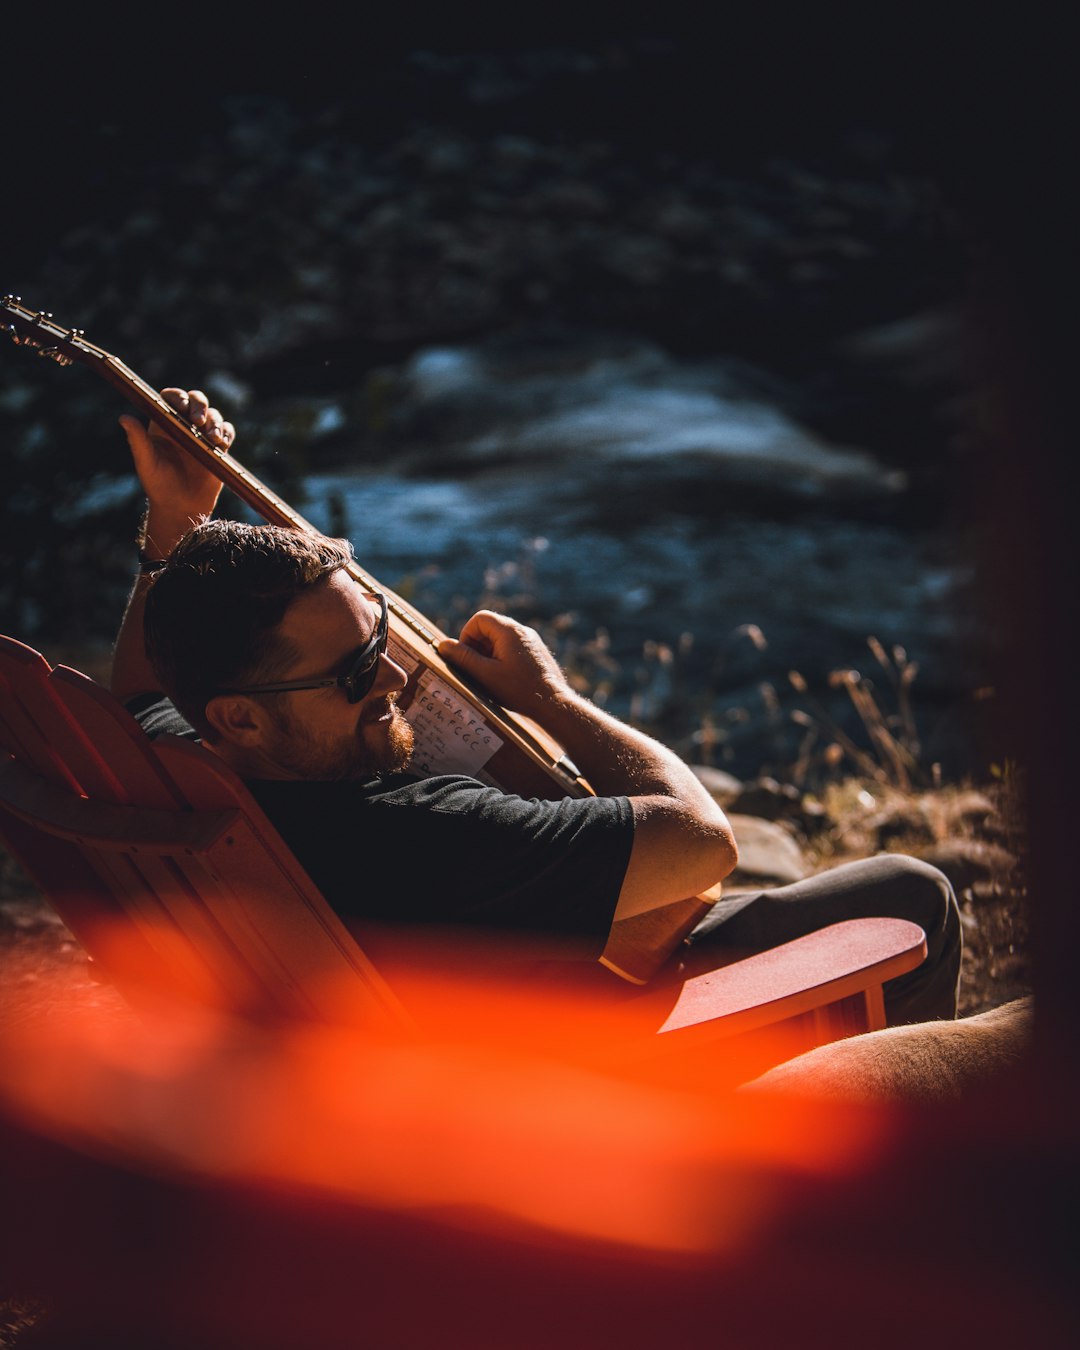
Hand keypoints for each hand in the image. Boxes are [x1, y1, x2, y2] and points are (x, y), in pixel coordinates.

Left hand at [120, 387, 233, 524]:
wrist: (180, 507)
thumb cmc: (158, 485)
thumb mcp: (146, 462)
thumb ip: (137, 440)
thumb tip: (123, 417)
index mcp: (164, 422)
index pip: (171, 398)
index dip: (178, 397)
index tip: (181, 407)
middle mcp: (184, 424)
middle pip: (196, 400)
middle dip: (200, 405)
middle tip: (197, 421)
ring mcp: (203, 435)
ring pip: (213, 415)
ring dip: (215, 421)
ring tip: (212, 438)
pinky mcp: (218, 447)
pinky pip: (227, 432)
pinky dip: (226, 434)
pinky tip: (221, 444)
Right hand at [438, 611, 571, 712]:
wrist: (554, 704)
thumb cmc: (519, 690)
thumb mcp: (485, 675)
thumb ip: (463, 658)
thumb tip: (443, 645)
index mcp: (509, 630)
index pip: (479, 619)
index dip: (467, 636)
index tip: (466, 657)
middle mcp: (522, 631)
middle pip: (490, 628)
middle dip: (477, 646)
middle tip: (475, 669)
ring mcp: (532, 641)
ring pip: (501, 639)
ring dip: (489, 654)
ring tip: (489, 677)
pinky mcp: (537, 653)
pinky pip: (513, 648)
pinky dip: (502, 659)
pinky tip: (504, 680)